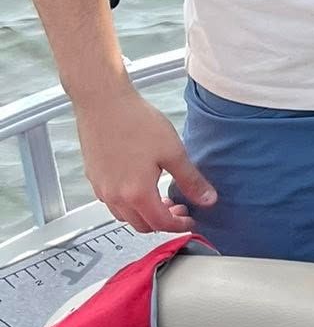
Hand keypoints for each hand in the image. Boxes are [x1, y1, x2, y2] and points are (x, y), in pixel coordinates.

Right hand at [74, 81, 216, 234]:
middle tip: (179, 208)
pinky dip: (129, 204)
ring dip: (144, 214)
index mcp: (136, 193)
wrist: (103, 101)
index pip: (161, 223)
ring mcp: (101, 188)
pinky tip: (140, 186)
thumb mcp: (173, 152)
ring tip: (161, 198)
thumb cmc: (135, 122)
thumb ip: (191, 180)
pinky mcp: (93, 177)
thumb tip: (208, 199)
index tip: (190, 221)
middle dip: (163, 222)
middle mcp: (114, 196)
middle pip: (141, 225)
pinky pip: (112, 202)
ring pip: (124, 216)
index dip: (179, 226)